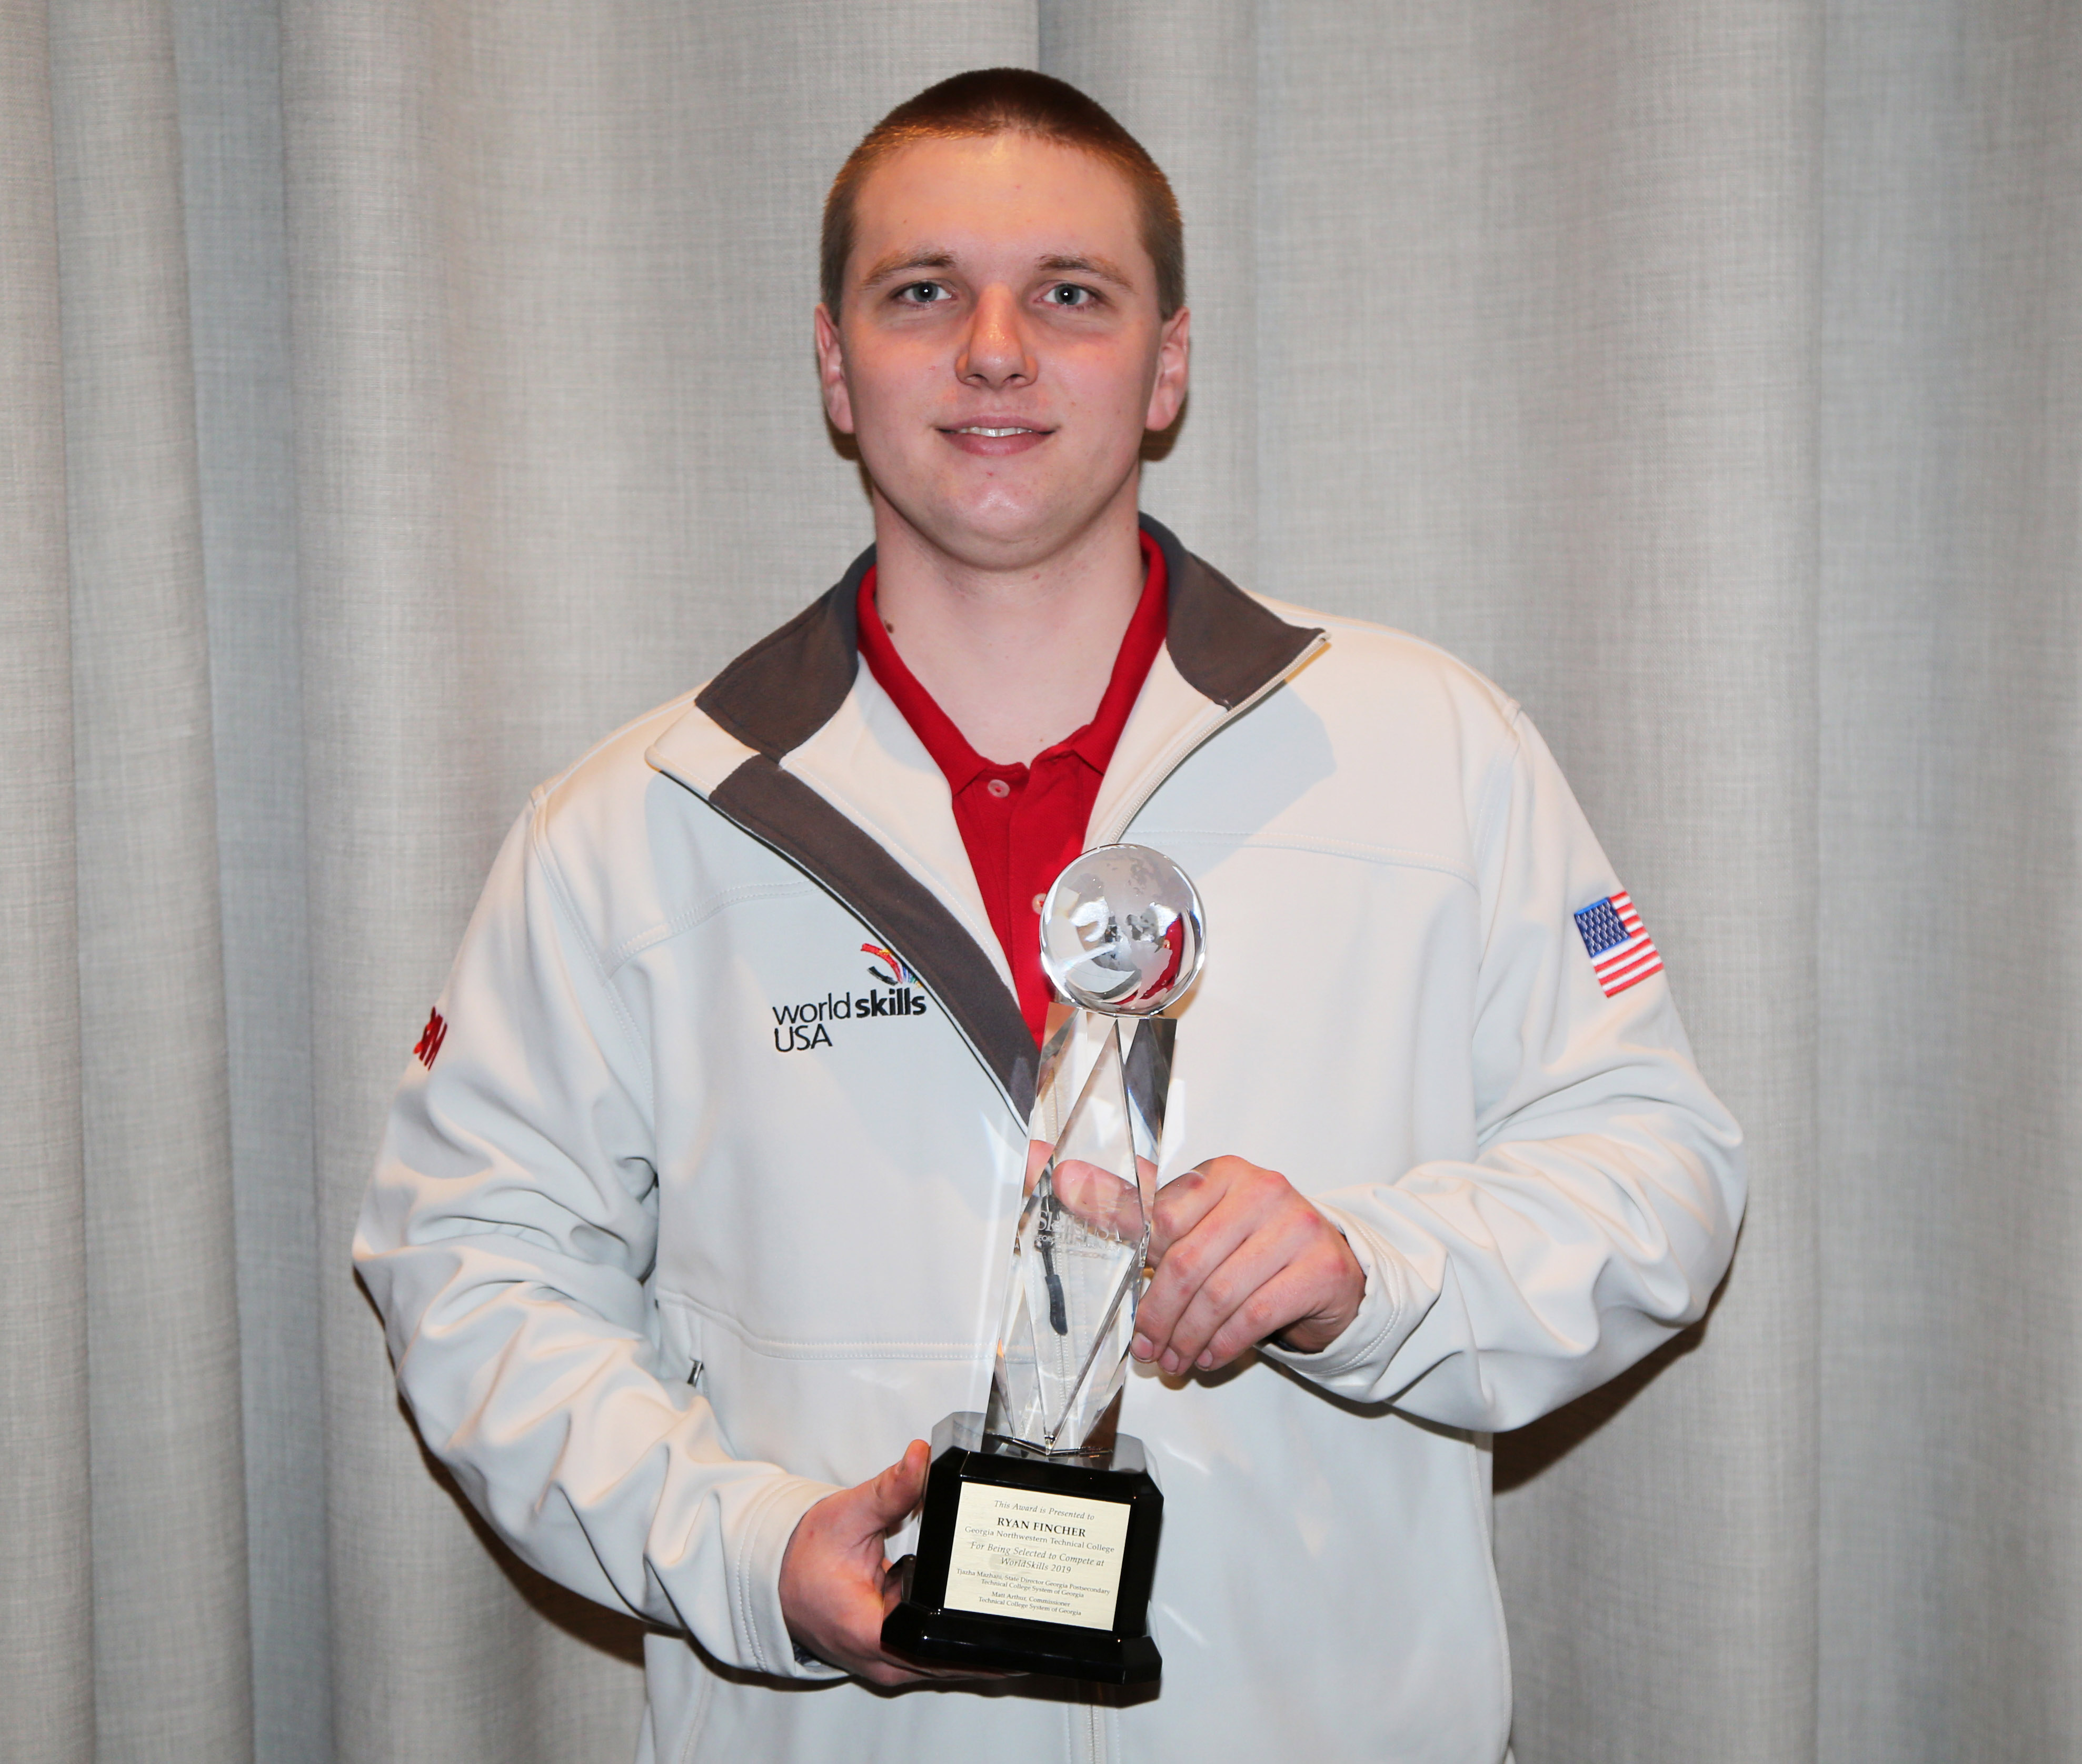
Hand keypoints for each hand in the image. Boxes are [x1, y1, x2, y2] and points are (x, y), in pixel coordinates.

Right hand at [778, 1441, 998, 1685]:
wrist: (775, 1578)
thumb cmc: (804, 1556)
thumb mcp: (848, 1516)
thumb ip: (891, 1490)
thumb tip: (921, 1458)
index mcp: (870, 1633)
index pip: (939, 1649)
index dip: (978, 1641)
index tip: (1008, 1615)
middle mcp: (881, 1660)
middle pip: (951, 1663)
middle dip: (988, 1641)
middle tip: (1021, 1601)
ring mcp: (887, 1664)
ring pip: (945, 1664)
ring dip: (973, 1642)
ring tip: (1005, 1601)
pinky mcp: (890, 1657)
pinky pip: (932, 1655)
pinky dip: (952, 1637)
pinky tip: (971, 1608)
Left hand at [1131, 1156, 1364, 1375]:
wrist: (1330, 1271)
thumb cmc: (1253, 1246)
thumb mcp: (1197, 1224)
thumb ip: (1135, 1207)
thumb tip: (1060, 1172)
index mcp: (1223, 1173)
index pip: (1163, 1219)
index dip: (1137, 1269)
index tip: (1123, 1306)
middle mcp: (1262, 1190)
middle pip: (1188, 1261)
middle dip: (1160, 1315)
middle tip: (1147, 1348)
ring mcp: (1296, 1227)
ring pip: (1219, 1293)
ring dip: (1188, 1337)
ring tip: (1175, 1359)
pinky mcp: (1320, 1268)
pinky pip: (1255, 1314)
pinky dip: (1224, 1343)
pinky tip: (1210, 1356)